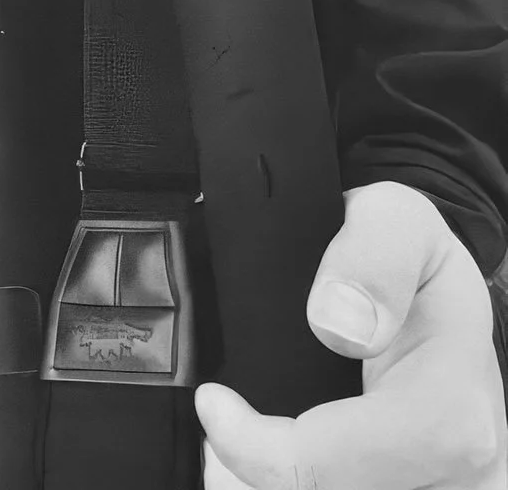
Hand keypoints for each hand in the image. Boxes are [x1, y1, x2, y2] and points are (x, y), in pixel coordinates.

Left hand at [197, 182, 506, 489]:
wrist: (440, 287)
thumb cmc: (417, 254)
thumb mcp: (396, 218)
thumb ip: (372, 256)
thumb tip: (337, 325)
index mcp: (454, 406)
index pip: (346, 464)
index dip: (267, 451)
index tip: (215, 404)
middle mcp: (465, 469)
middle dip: (272, 464)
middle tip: (231, 415)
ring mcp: (453, 488)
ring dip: (291, 471)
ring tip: (258, 427)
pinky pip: (353, 489)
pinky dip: (312, 473)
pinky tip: (288, 446)